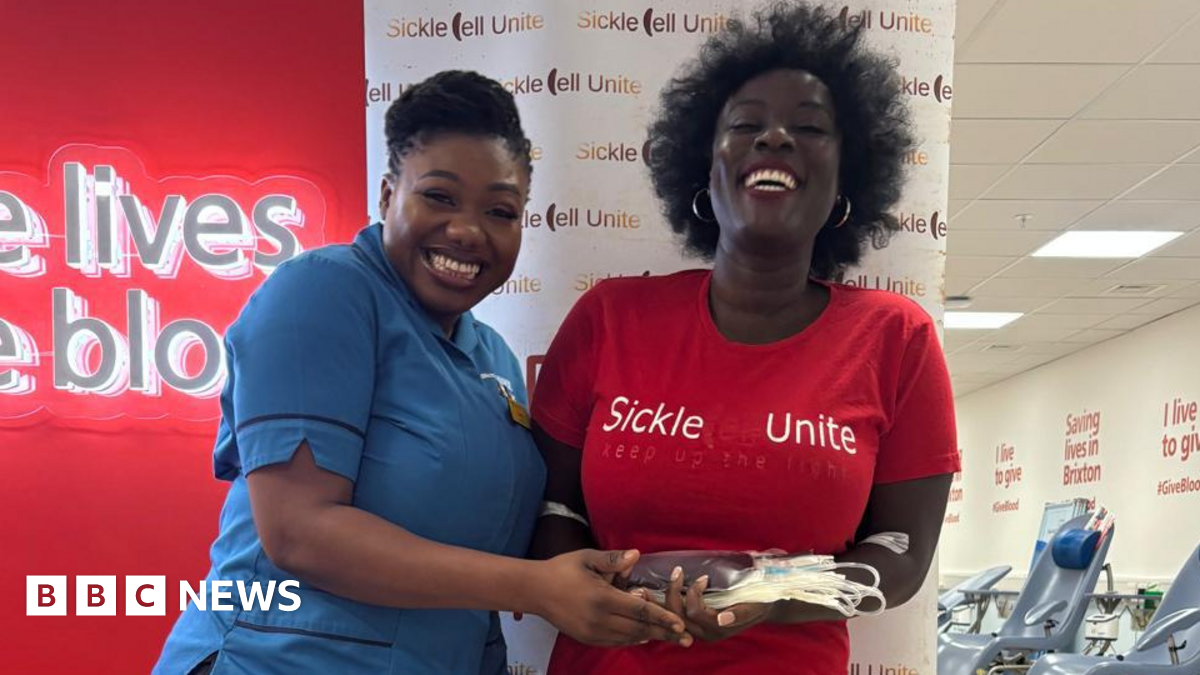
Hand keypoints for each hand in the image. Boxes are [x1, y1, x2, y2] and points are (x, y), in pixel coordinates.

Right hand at [532, 549, 692, 646]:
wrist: (535, 590)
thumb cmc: (563, 569)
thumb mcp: (587, 557)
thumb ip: (613, 560)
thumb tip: (637, 555)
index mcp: (602, 598)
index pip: (640, 610)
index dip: (662, 618)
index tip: (681, 625)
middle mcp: (599, 619)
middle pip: (639, 629)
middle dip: (665, 633)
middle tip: (687, 639)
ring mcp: (592, 632)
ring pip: (629, 638)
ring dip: (650, 637)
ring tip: (670, 637)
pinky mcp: (587, 638)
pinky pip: (615, 642)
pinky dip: (632, 639)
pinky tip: (644, 636)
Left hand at [660, 566, 772, 641]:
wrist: (760, 605)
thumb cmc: (757, 602)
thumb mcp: (753, 606)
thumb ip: (738, 614)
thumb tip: (721, 618)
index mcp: (718, 629)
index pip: (695, 612)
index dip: (694, 593)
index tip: (703, 577)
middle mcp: (705, 633)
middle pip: (678, 616)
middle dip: (673, 593)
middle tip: (676, 572)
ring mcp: (697, 630)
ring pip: (672, 617)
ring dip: (663, 599)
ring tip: (659, 581)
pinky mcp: (693, 624)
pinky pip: (673, 616)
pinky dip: (663, 604)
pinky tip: (653, 593)